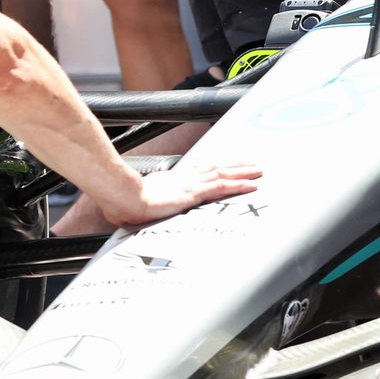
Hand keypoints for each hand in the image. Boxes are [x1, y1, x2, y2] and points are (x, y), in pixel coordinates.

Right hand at [99, 162, 264, 228]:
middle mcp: (184, 178)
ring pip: (223, 174)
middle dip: (234, 165)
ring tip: (257, 171)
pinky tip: (251, 185)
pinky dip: (239, 185)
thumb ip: (142, 208)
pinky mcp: (194, 193)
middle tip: (250, 164)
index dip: (214, 168)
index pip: (199, 171)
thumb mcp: (137, 204)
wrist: (122, 198)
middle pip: (215, 168)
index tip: (225, 166)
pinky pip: (222, 187)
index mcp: (172, 180)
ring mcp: (191, 184)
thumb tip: (132, 214)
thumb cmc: (124, 202)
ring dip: (242, 172)